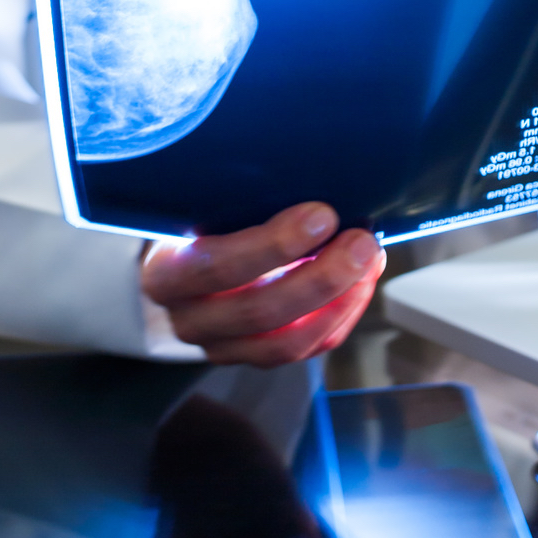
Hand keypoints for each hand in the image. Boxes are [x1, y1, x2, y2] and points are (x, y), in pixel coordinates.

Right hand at [141, 202, 385, 366]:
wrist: (184, 267)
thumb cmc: (203, 224)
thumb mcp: (205, 205)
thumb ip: (244, 199)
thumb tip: (318, 178)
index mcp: (167, 273)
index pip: (216, 265)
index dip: (274, 245)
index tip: (322, 215)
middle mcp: (189, 318)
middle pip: (260, 311)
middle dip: (322, 276)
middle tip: (361, 241)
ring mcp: (222, 346)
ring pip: (286, 342)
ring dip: (339, 301)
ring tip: (369, 262)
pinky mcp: (254, 359)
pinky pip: (305, 350)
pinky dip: (341, 318)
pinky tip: (361, 284)